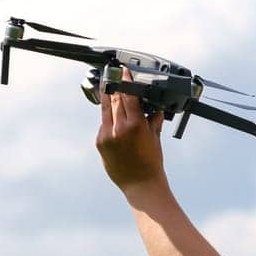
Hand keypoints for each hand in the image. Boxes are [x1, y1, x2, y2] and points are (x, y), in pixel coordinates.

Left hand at [96, 67, 166, 191]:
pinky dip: (108, 117)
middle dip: (114, 86)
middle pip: (114, 99)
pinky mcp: (100, 142)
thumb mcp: (155, 138)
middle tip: (113, 75)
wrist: (140, 184)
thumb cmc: (151, 163)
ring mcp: (107, 135)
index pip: (128, 95)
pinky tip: (112, 114)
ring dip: (107, 98)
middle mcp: (119, 128)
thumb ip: (153, 120)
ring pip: (105, 109)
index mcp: (135, 125)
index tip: (123, 71)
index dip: (125, 81)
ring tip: (108, 87)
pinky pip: (103, 124)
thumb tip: (154, 107)